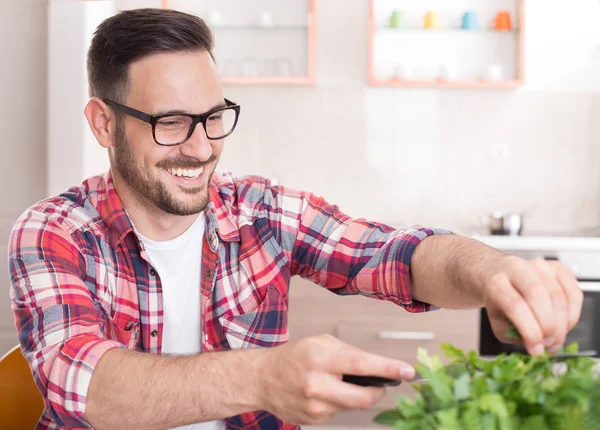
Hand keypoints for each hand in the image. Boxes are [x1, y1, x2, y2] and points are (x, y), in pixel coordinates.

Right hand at [256, 334, 413, 424]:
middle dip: (378, 391)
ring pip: (352, 406)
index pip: (361, 364)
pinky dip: (339, 402)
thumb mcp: (321, 343)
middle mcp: (317, 385)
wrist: (262, 379)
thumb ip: (349, 353)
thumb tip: (377, 367)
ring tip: (337, 382)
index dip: (388, 368)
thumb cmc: (294, 356)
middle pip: (364, 398)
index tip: (409, 371)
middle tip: (380, 383)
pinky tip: (324, 393)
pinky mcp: (313, 421)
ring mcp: (315, 407)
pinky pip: (339, 413)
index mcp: (320, 359)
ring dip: (355, 395)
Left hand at [483, 256, 582, 354]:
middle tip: (549, 344)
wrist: (501, 276)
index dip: (530, 331)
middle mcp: (517, 270)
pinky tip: (565, 325)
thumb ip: (516, 336)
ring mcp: (539, 266)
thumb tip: (539, 347)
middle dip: (548, 327)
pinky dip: (573, 314)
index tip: (535, 349)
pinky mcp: (558, 267)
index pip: (515, 306)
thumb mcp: (499, 323)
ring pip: (558, 296)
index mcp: (497, 284)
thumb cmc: (501, 302)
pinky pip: (574, 293)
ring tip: (556, 339)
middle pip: (538, 297)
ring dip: (562, 324)